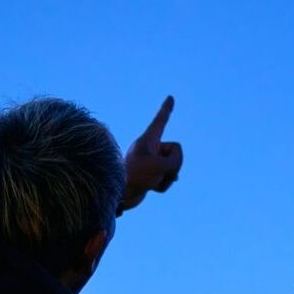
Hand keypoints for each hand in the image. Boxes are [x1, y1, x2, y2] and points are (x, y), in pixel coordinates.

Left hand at [117, 95, 182, 213]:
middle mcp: (149, 148)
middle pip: (175, 152)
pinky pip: (165, 179)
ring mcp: (150, 162)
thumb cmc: (136, 177)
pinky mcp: (148, 175)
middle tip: (159, 172)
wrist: (117, 195)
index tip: (170, 97)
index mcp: (147, 140)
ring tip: (151, 182)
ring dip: (167, 178)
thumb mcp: (162, 167)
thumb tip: (175, 172)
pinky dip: (162, 185)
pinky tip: (151, 189)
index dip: (166, 109)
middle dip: (174, 165)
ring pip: (172, 168)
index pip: (160, 121)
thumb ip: (176, 162)